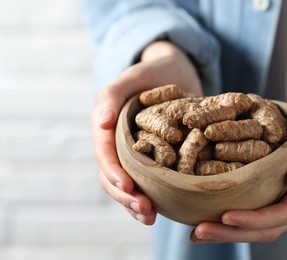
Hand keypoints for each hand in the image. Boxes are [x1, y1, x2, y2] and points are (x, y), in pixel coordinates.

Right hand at [92, 41, 202, 224]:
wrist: (177, 74)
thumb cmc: (154, 73)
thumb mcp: (134, 76)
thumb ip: (113, 94)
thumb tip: (100, 123)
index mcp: (109, 127)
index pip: (105, 154)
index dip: (114, 173)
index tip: (128, 187)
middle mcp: (119, 144)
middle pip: (114, 176)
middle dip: (126, 196)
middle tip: (145, 209)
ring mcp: (136, 154)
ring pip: (129, 185)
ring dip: (136, 205)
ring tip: (150, 217)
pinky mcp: (155, 160)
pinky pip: (148, 184)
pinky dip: (152, 199)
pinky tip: (159, 212)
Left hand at [190, 77, 286, 242]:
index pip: (285, 213)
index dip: (255, 219)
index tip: (226, 217)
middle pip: (269, 225)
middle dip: (234, 232)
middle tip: (200, 232)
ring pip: (261, 220)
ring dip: (230, 229)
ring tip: (199, 230)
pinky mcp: (278, 180)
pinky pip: (257, 202)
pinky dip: (236, 210)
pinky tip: (212, 210)